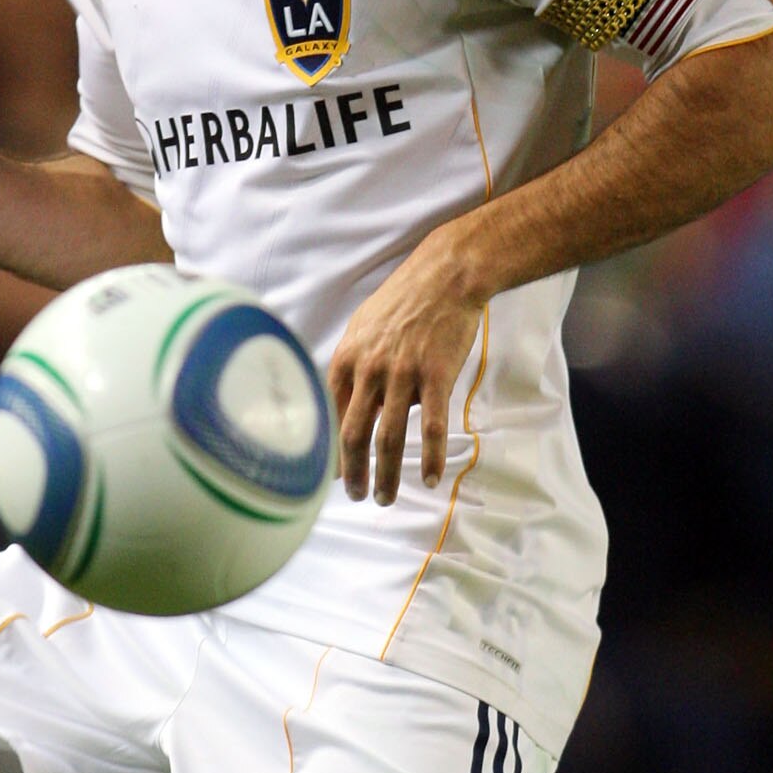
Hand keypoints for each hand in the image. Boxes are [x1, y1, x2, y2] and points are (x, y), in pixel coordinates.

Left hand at [328, 231, 485, 504]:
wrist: (446, 275)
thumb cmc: (403, 302)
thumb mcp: (363, 329)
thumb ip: (351, 367)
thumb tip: (342, 403)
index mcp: (347, 360)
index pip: (328, 416)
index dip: (326, 451)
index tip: (327, 477)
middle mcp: (369, 370)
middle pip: (352, 434)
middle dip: (352, 473)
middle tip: (357, 496)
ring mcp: (403, 373)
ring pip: (389, 438)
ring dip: (386, 475)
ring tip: (386, 497)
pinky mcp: (437, 376)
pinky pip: (432, 426)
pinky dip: (430, 456)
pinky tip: (432, 478)